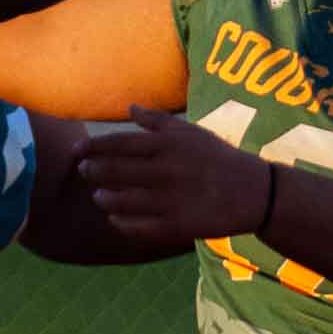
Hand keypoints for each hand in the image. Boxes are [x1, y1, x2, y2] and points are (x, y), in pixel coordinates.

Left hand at [76, 106, 270, 242]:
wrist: (254, 192)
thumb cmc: (218, 158)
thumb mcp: (191, 132)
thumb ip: (157, 120)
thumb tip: (129, 107)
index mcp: (167, 145)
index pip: (118, 143)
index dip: (93, 147)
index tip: (78, 150)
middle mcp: (166, 171)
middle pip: (114, 171)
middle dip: (92, 171)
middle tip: (83, 171)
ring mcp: (170, 200)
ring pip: (122, 201)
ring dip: (104, 198)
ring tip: (98, 196)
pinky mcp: (177, 226)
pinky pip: (139, 226)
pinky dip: (121, 222)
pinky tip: (115, 218)